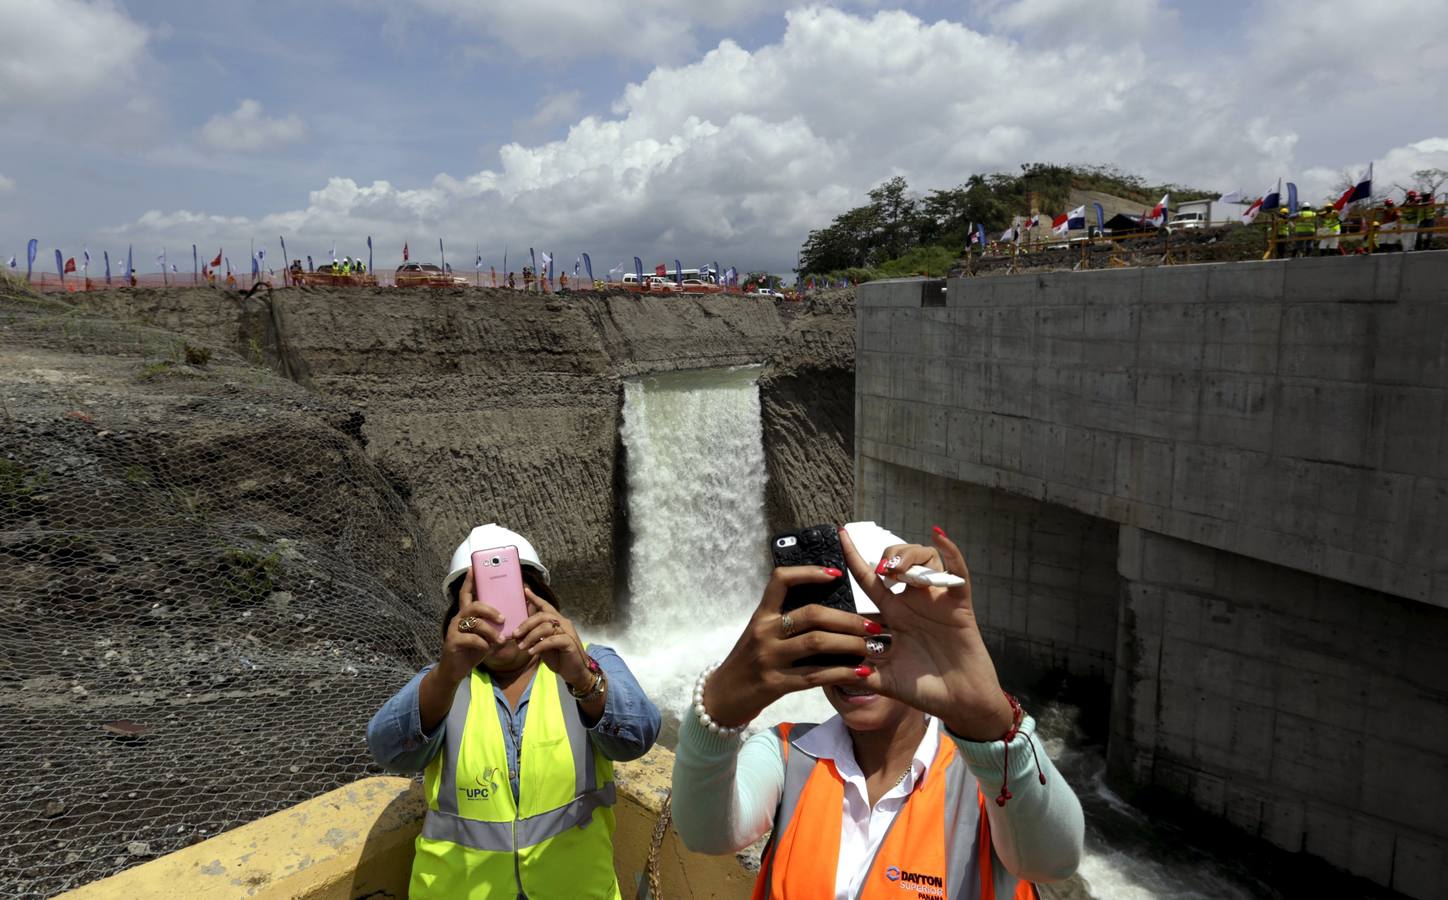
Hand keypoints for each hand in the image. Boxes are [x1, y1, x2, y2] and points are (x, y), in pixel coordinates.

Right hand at [438, 568, 506, 683]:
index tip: (474, 569)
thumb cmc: (472, 651)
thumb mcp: (487, 637)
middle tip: (503, 618)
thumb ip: (496, 626)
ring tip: (501, 640)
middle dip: (491, 610)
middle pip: (474, 605)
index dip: (470, 581)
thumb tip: (515, 616)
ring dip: (491, 631)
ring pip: (474, 622)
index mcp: (466, 614)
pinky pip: (470, 638)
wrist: (455, 670)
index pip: (466, 594)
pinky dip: (482, 643)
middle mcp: (458, 618)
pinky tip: (487, 648)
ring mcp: (454, 630)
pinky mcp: (452, 642)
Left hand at [513, 588, 589, 687]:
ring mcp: (568, 632)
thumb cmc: (559, 658)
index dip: (536, 598)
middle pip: (543, 615)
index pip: (546, 606)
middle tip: (515, 634)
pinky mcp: (569, 642)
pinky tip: (532, 652)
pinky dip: (539, 645)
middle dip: (526, 624)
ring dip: (530, 636)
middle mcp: (564, 623)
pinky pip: (552, 640)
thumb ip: (535, 635)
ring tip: (521, 646)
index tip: (526, 591)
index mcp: (558, 621)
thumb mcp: (543, 645)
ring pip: (546, 626)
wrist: (575, 672)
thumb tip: (520, 629)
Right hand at [703, 565, 877, 727]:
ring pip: (816, 643)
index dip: (809, 573)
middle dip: (847, 619)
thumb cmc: (750, 660)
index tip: (835, 574)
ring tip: (873, 647)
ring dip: (850, 644)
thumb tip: (829, 609)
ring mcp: (769, 658)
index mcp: (762, 615)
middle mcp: (764, 632)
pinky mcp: (776, 683)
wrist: (724, 695)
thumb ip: (785, 620)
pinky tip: (860, 672)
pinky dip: (842, 673)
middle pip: (811, 615)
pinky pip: (815, 676)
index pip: (781, 580)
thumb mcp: (761, 633)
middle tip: (873, 625)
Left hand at [840, 527, 1014, 741]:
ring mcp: (937, 602)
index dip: (855, 558)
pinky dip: (952, 552)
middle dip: (888, 555)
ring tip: (899, 570)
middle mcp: (914, 603)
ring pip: (925, 558)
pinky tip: (939, 536)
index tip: (840, 535)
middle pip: (898, 561)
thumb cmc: (925, 691)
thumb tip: (827, 670)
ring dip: (910, 555)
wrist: (960, 704)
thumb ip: (859, 672)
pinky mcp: (959, 606)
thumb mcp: (885, 680)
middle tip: (882, 570)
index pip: (870, 580)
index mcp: (894, 615)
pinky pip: (958, 573)